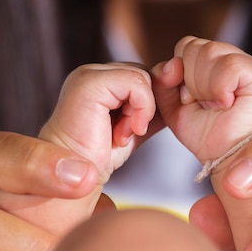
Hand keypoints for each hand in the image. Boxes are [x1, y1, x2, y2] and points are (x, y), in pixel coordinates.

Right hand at [0, 63, 156, 237]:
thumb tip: (177, 84)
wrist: (74, 178)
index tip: (135, 130)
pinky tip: (126, 131)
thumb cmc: (100, 155)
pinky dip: (141, 109)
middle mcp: (93, 72)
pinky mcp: (89, 84)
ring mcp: (88, 75)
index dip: (150, 102)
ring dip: (142, 112)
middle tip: (127, 133)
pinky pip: (135, 83)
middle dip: (146, 107)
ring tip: (122, 133)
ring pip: (143, 76)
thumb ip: (154, 104)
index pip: (144, 75)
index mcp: (101, 78)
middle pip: (146, 74)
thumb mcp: (136, 124)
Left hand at [152, 35, 251, 162]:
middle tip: (203, 103)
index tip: (188, 99)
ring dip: (204, 86)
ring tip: (214, 105)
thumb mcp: (172, 105)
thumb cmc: (204, 133)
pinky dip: (219, 88)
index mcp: (212, 61)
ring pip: (210, 52)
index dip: (179, 73)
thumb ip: (163, 81)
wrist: (224, 158)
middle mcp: (231, 58)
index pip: (186, 45)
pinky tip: (225, 103)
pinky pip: (229, 65)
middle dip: (190, 81)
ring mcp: (248, 65)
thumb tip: (172, 63)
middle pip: (194, 46)